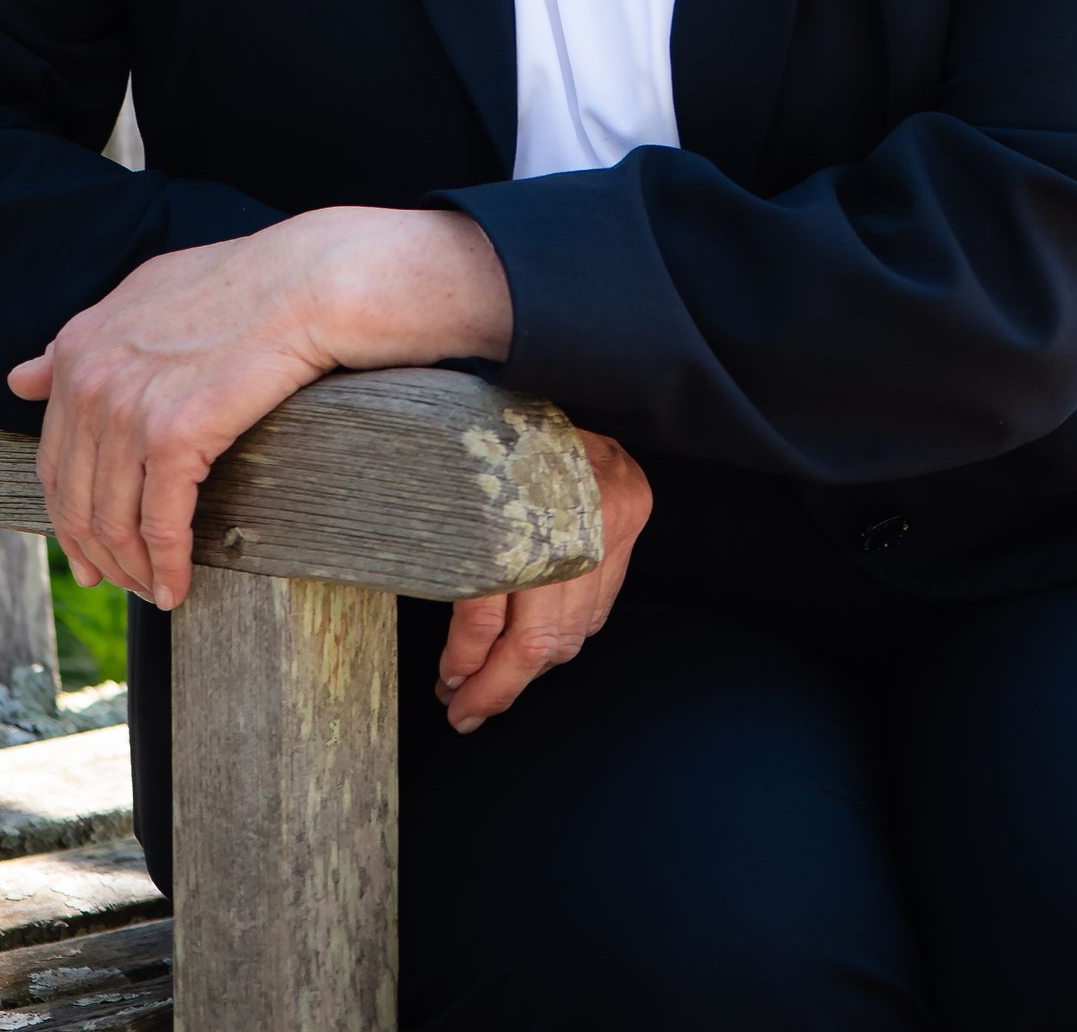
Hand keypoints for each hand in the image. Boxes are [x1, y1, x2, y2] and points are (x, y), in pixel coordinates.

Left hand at [6, 207, 512, 607]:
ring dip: (134, 568)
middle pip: (75, 497)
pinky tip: (179, 587)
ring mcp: (129, 406)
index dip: (69, 513)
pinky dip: (167, 564)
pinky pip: (160, 522)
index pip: (53, 457)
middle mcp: (91, 376)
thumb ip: (82, 342)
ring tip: (155, 590)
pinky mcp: (174, 433)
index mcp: (80, 345)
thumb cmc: (246, 285)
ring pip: (114, 519)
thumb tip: (18, 378)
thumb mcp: (146, 298)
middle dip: (95, 551)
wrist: (313, 280)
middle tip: (120, 581)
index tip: (88, 547)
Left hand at [434, 429, 650, 733]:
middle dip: (497, 684)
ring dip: (530, 670)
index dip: (467, 654)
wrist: (547, 366)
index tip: (446, 680)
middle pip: (540, 635)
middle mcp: (578, 508)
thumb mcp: (455, 478)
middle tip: (463, 710)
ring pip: (573, 631)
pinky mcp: (631, 516)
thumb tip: (450, 648)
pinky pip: (599, 607)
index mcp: (521, 493)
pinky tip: (534, 648)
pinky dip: (566, 635)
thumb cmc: (485, 421)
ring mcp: (613, 514)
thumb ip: (454, 549)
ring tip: (489, 687)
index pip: (493, 602)